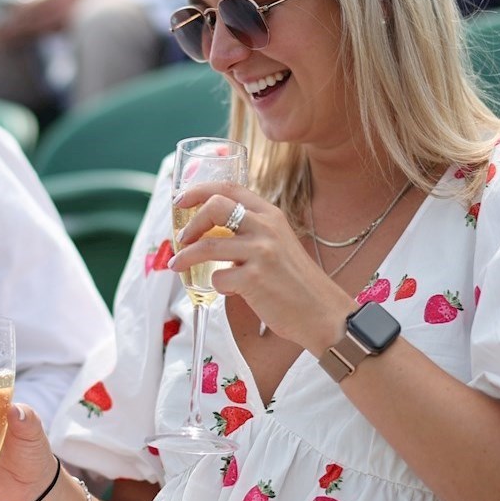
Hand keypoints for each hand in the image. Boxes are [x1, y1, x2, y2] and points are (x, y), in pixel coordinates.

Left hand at [170, 182, 351, 352]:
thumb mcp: (279, 243)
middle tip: (181, 238)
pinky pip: (218, 278)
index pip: (230, 188)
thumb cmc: (296, 282)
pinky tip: (228, 291)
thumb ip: (252, 232)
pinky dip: (216, 285)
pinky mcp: (254, 279)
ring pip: (208, 245)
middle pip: (215, 207)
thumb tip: (211, 232)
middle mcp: (266, 228)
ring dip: (186, 256)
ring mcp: (261, 252)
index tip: (181, 200)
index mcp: (271, 214)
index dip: (199, 190)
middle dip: (191, 223)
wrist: (322, 312)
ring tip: (177, 265)